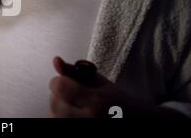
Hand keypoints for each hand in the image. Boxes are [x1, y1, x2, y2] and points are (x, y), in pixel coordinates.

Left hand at [48, 57, 185, 117]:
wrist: (138, 123)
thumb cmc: (120, 103)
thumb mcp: (100, 82)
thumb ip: (75, 71)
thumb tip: (56, 61)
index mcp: (96, 102)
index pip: (60, 87)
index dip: (59, 81)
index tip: (65, 82)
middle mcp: (88, 119)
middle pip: (54, 102)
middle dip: (59, 96)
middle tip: (73, 96)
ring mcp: (82, 128)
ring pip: (53, 115)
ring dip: (59, 109)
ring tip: (76, 108)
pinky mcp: (81, 135)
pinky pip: (56, 121)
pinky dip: (61, 116)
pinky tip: (74, 115)